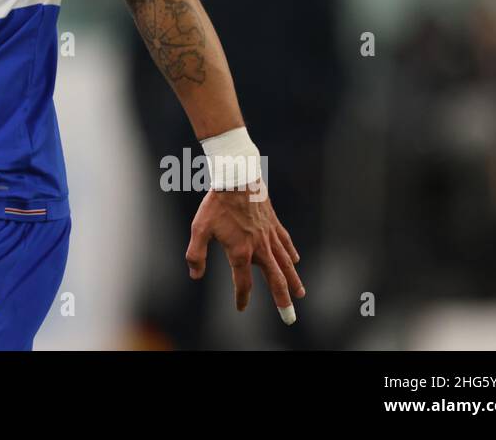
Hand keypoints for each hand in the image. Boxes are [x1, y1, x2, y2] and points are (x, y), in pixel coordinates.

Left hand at [185, 182, 304, 323]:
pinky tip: (295, 261)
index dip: (242, 297)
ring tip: (300, 294)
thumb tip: (195, 275)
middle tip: (290, 317)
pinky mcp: (274, 224)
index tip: (241, 307)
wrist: (237, 177)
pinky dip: (291, 253)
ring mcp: (269, 236)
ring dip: (293, 280)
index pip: (243, 283)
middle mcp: (260, 248)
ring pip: (285, 264)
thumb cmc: (216, 203)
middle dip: (282, 300)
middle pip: (275, 280)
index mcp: (241, 252)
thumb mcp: (199, 228)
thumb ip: (195, 254)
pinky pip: (286, 242)